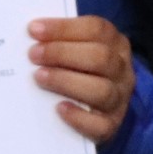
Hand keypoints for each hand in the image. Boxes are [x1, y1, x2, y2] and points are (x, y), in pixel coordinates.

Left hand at [29, 17, 135, 142]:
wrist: (97, 109)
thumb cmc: (80, 69)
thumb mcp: (78, 48)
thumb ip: (61, 40)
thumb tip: (30, 32)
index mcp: (115, 43)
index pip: (96, 29)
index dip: (64, 28)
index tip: (34, 30)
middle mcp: (122, 70)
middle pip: (100, 57)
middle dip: (62, 53)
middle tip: (33, 55)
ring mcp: (119, 99)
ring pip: (101, 90)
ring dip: (66, 81)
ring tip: (39, 77)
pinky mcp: (112, 125)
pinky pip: (100, 125)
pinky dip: (78, 117)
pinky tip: (59, 108)